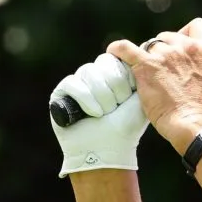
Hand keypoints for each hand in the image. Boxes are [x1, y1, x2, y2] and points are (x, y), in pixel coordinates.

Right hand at [50, 53, 149, 177]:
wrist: (109, 149)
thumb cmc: (127, 126)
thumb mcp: (139, 97)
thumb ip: (140, 74)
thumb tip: (137, 52)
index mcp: (113, 74)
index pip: (116, 57)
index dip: (123, 76)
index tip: (128, 95)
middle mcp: (95, 76)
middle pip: (103, 62)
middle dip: (115, 87)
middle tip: (117, 106)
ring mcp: (77, 83)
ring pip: (89, 72)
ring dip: (102, 96)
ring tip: (105, 113)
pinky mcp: (61, 93)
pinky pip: (73, 83)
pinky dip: (86, 99)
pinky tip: (93, 114)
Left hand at [107, 18, 201, 154]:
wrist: (194, 125)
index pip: (196, 25)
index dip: (187, 34)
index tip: (182, 45)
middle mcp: (186, 46)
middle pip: (168, 36)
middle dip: (164, 49)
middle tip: (163, 70)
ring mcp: (165, 54)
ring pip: (150, 46)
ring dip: (147, 57)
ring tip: (147, 75)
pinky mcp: (146, 65)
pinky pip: (125, 49)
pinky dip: (118, 50)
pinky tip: (114, 53)